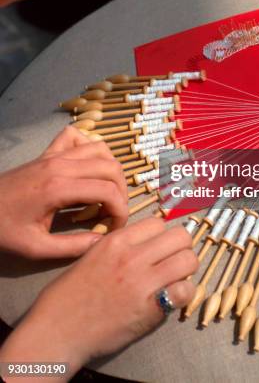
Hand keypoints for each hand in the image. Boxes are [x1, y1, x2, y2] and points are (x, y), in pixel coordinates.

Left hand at [0, 126, 128, 258]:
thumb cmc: (3, 228)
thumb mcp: (35, 247)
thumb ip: (72, 246)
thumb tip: (103, 241)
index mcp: (58, 188)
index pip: (108, 191)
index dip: (120, 210)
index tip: (115, 227)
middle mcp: (61, 165)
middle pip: (111, 167)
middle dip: (120, 192)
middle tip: (111, 213)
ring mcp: (54, 154)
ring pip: (100, 149)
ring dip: (110, 171)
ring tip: (103, 192)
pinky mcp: (48, 152)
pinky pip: (77, 137)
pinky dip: (89, 148)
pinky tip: (86, 168)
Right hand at [0, 218, 197, 379]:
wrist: (57, 330)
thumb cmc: (69, 294)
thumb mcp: (91, 255)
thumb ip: (119, 245)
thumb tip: (147, 241)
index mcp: (116, 241)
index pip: (158, 222)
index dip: (161, 235)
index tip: (158, 247)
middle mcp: (132, 257)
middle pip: (180, 236)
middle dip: (181, 247)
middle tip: (173, 260)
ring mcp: (143, 283)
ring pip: (188, 260)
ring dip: (186, 269)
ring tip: (174, 278)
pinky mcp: (151, 309)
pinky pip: (185, 290)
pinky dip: (183, 293)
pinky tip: (171, 298)